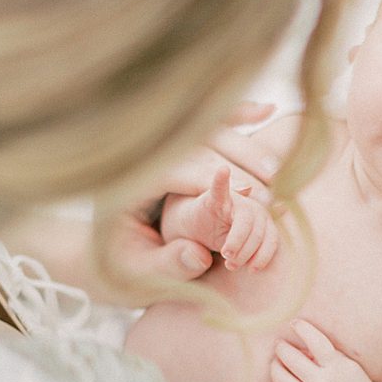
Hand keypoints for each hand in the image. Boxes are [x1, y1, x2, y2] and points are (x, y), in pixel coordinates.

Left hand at [118, 103, 279, 287]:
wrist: (106, 251)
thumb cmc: (122, 265)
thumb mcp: (138, 272)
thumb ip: (167, 265)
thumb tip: (200, 257)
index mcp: (125, 184)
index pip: (171, 170)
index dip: (210, 178)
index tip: (247, 191)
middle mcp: (143, 157)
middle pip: (194, 146)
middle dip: (236, 164)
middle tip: (268, 189)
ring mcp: (159, 148)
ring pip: (206, 132)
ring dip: (244, 148)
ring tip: (275, 172)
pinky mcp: (175, 148)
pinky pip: (210, 124)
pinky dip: (238, 115)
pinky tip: (267, 109)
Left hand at [251, 320, 375, 381]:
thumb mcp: (345, 364)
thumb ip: (323, 353)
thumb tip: (296, 344)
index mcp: (336, 368)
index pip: (317, 343)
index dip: (303, 329)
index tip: (296, 323)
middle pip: (292, 360)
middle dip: (283, 348)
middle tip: (282, 345)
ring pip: (282, 380)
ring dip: (275, 366)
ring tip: (277, 361)